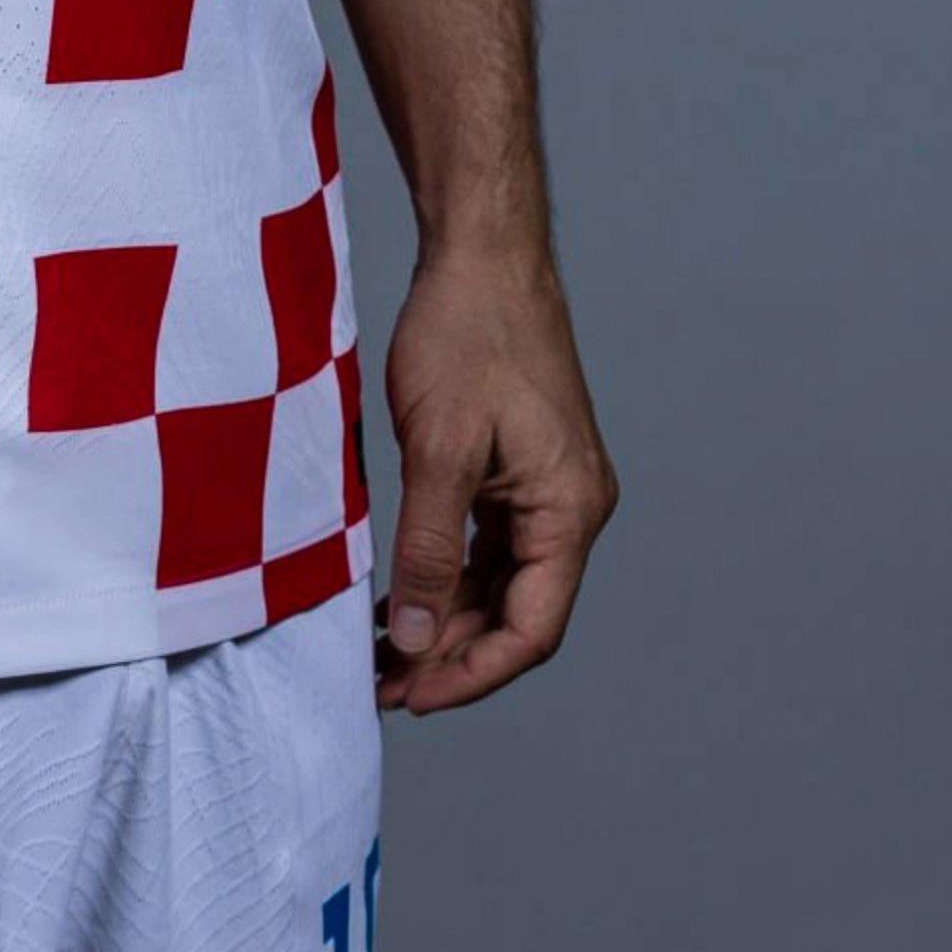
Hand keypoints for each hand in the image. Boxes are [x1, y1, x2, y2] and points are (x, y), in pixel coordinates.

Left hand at [373, 240, 618, 713]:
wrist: (482, 253)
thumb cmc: (468, 335)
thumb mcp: (438, 450)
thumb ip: (427, 549)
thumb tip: (412, 637)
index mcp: (570, 511)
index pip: (531, 629)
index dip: (471, 674)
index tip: (410, 698)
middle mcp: (572, 508)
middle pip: (518, 613)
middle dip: (450, 655)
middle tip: (379, 685)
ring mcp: (549, 488)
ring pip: (500, 583)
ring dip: (444, 619)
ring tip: (379, 652)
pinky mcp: (521, 469)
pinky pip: (489, 545)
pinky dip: (446, 574)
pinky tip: (399, 593)